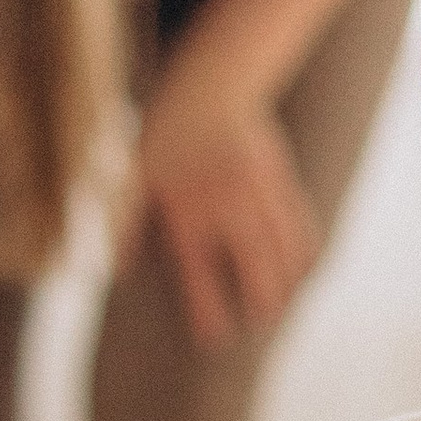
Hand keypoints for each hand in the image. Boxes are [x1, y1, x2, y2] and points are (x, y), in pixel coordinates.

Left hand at [130, 55, 321, 351]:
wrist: (213, 81)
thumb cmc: (164, 131)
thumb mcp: (132, 174)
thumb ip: (124, 226)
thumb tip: (116, 272)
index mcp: (187, 207)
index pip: (201, 273)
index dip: (209, 310)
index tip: (214, 339)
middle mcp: (228, 203)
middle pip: (255, 265)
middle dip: (261, 300)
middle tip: (262, 325)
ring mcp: (260, 190)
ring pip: (284, 247)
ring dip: (287, 280)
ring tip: (284, 307)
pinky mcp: (281, 177)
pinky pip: (300, 222)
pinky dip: (304, 250)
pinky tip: (303, 271)